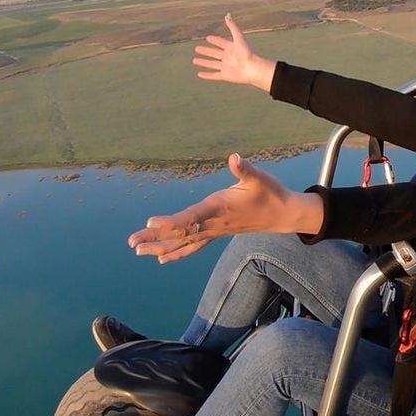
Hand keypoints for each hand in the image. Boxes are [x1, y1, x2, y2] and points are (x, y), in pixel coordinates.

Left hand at [128, 154, 322, 262]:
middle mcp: (214, 224)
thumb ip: (245, 169)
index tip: (151, 222)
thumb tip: (234, 157)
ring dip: (160, 247)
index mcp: (219, 208)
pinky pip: (193, 246)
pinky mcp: (216, 233)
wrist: (283, 215)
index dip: (171, 222)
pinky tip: (162, 258)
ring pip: (184, 242)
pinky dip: (177, 252)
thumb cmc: (271, 193)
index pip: (192, 218)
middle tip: (132, 243)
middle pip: (181, 234)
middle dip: (156, 238)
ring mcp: (215, 231)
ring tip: (137, 250)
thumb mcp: (260, 178)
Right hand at [192, 14, 276, 91]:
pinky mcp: (225, 75)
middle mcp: (228, 57)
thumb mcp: (239, 37)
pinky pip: (213, 76)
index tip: (208, 38)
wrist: (252, 68)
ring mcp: (226, 67)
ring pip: (212, 64)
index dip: (215, 40)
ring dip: (203, 62)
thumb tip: (227, 16)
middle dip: (206, 51)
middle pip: (214, 53)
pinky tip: (199, 74)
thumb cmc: (247, 52)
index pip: (221, 43)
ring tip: (194, 60)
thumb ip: (233, 27)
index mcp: (231, 48)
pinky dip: (206, 75)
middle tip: (197, 48)